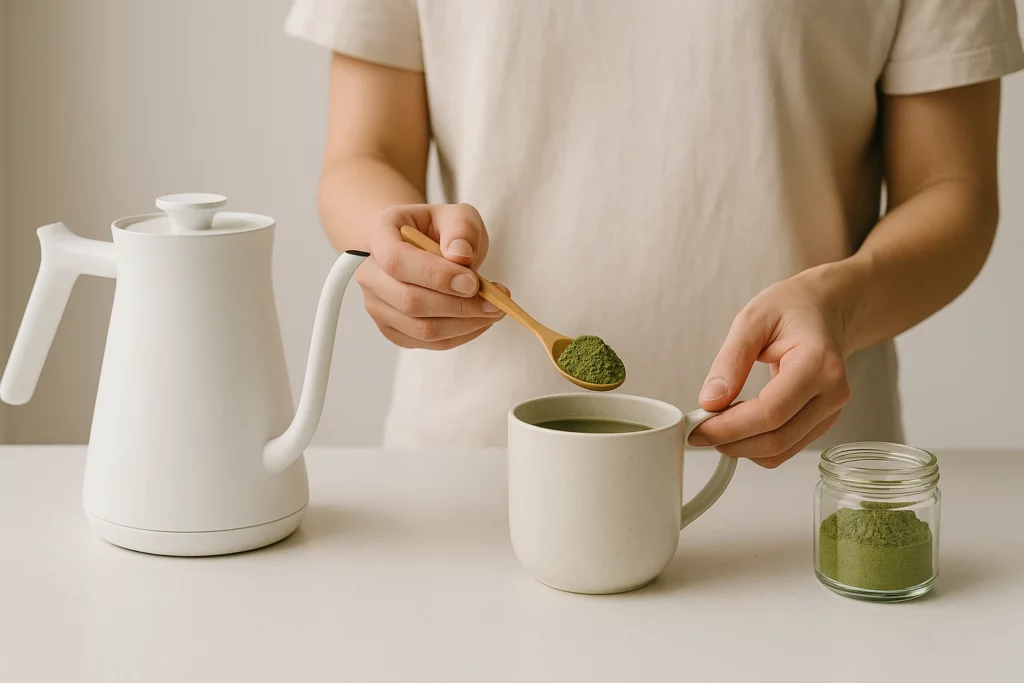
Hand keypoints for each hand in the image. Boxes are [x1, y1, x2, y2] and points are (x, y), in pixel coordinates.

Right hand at [356, 203, 507, 349]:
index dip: (435, 275)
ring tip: (493, 310)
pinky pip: (428, 343)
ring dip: (464, 324)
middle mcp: (370, 272)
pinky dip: (460, 336)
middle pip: (410, 301)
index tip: (472, 282)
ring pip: (420, 329)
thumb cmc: (440, 231)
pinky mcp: (392, 329)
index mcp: (381, 234)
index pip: (397, 260)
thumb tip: (460, 256)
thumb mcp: (458, 216)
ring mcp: (377, 304)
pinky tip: (479, 320)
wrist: (424, 247)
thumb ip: (461, 229)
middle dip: (459, 306)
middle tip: (495, 301)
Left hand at [689, 272, 850, 467]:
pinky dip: (757, 445)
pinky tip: (738, 426)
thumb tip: (710, 402)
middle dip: (732, 442)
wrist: (824, 310)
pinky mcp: (823, 420)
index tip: (697, 428)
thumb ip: (730, 362)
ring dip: (742, 448)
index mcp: (818, 363)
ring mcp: (831, 410)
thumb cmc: (790, 308)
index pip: (770, 412)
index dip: (730, 427)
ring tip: (715, 426)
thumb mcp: (752, 321)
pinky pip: (787, 447)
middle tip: (698, 433)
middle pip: (777, 438)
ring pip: (782, 450)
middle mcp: (832, 392)